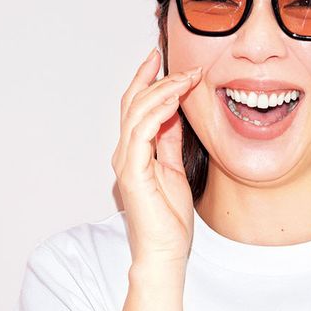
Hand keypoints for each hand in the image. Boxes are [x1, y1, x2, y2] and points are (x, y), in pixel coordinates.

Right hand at [111, 47, 201, 266]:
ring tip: (185, 78)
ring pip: (137, 113)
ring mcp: (126, 162)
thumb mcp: (175, 169)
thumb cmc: (168, 218)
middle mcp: (125, 153)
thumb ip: (170, 141)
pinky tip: (174, 101)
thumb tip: (175, 115)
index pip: (136, 107)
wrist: (165, 251)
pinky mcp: (132, 173)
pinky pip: (142, 133)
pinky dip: (157, 112)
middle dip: (156, 79)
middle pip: (134, 103)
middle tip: (182, 64)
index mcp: (135, 151)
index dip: (146, 80)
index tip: (160, 59)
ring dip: (163, 91)